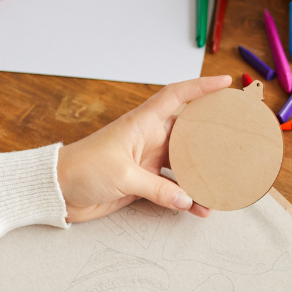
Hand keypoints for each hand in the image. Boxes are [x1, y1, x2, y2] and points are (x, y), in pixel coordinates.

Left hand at [57, 76, 231, 222]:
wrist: (55, 191)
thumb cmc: (81, 170)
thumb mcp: (122, 176)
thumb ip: (157, 188)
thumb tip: (186, 199)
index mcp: (142, 124)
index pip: (176, 96)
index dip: (201, 87)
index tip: (224, 83)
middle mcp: (149, 139)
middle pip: (189, 132)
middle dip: (212, 135)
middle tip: (235, 140)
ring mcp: (148, 161)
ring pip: (185, 164)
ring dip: (201, 175)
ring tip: (221, 184)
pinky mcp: (144, 182)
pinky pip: (173, 188)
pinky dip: (186, 198)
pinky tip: (199, 208)